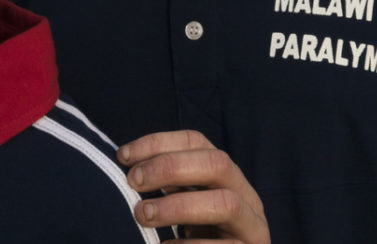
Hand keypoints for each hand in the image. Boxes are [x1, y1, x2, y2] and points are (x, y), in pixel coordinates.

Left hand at [118, 130, 269, 243]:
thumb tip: (127, 167)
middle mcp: (246, 194)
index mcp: (226, 175)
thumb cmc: (199, 235)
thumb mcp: (184, 203)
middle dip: (170, 168)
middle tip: (134, 182)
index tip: (124, 156)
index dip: (159, 142)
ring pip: (227, 204)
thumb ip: (168, 185)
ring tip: (143, 215)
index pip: (197, 142)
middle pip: (217, 164)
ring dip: (180, 207)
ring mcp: (253, 226)